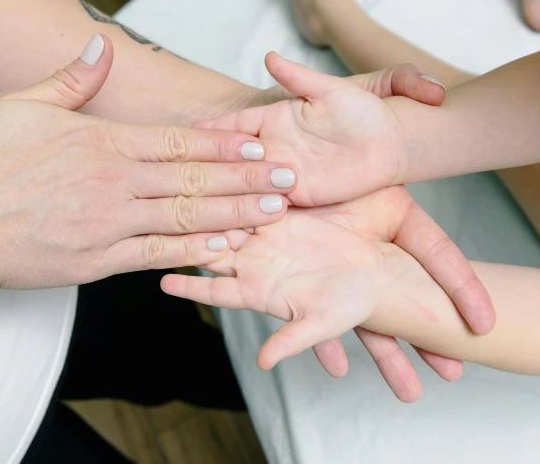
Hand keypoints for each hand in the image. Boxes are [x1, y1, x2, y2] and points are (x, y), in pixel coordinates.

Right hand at [0, 34, 297, 301]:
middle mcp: (112, 183)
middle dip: (246, 179)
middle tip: (288, 180)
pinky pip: (154, 255)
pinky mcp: (94, 263)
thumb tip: (102, 46)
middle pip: (193, 179)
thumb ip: (72, 77)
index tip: (259, 144)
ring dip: (233, 214)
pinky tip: (223, 248)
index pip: (177, 141)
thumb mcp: (21, 104)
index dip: (223, 143)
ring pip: (184, 217)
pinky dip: (192, 251)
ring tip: (272, 213)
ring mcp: (106, 225)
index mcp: (100, 142)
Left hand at [162, 186, 494, 401]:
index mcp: (257, 292)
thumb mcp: (322, 325)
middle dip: (189, 239)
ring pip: (226, 221)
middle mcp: (253, 264)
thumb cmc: (351, 305)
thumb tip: (263, 363)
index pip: (215, 290)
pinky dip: (237, 191)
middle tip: (163, 225)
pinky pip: (252, 199)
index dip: (191, 286)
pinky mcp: (280, 215)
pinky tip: (218, 176)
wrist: (377, 276)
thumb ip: (291, 341)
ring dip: (208, 210)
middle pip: (211, 251)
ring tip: (179, 196)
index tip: (163, 283)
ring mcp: (264, 238)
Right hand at [197, 53, 442, 206]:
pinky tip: (227, 220)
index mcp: (275, 119)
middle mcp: (274, 148)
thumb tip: (269, 56)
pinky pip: (267, 205)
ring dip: (225, 192)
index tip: (185, 136)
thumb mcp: (332, 90)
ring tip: (194, 203)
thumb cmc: (363, 112)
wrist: (389, 144)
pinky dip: (249, 211)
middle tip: (179, 176)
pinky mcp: (297, 197)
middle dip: (209, 166)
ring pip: (245, 184)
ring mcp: (283, 174)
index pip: (234, 125)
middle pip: (232, 158)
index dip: (211, 131)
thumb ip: (299, 78)